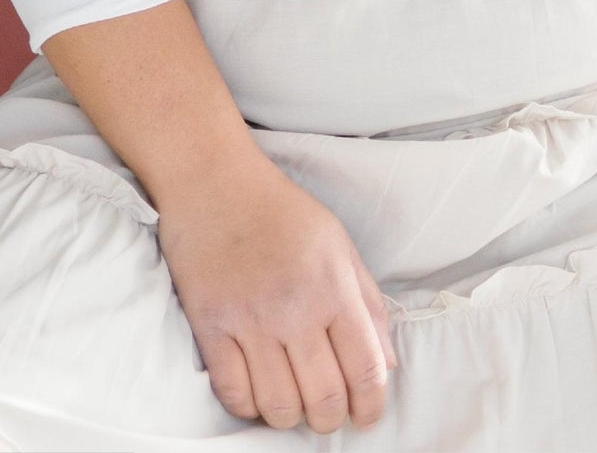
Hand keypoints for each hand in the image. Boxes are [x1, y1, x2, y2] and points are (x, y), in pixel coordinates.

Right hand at [158, 155, 394, 433]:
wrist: (212, 177)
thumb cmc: (279, 209)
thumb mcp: (338, 243)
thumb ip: (368, 304)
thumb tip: (386, 365)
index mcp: (333, 287)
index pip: (366, 371)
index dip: (371, 406)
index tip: (365, 414)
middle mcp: (294, 308)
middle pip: (324, 399)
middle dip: (331, 419)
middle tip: (325, 412)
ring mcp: (249, 318)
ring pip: (279, 406)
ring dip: (290, 417)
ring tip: (290, 401)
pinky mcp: (209, 323)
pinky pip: (233, 392)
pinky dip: (248, 406)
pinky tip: (255, 390)